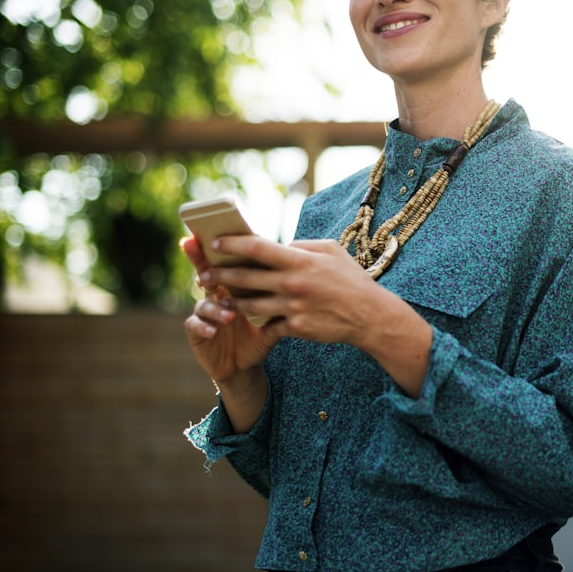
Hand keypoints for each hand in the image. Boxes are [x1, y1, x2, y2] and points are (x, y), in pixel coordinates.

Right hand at [180, 236, 278, 382]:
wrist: (245, 364)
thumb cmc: (260, 333)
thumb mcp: (273, 313)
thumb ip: (281, 294)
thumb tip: (303, 272)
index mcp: (234, 285)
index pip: (227, 262)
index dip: (220, 248)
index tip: (217, 234)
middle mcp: (215, 294)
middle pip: (206, 273)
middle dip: (201, 262)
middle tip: (201, 256)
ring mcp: (204, 312)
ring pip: (204, 302)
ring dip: (216, 307)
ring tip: (230, 315)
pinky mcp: (197, 331)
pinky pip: (194, 325)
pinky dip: (203, 326)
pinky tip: (213, 330)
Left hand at [202, 236, 433, 396]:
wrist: (369, 315)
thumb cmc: (350, 279)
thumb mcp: (331, 250)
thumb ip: (303, 246)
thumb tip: (281, 245)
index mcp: (299, 260)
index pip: (256, 247)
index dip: (231, 244)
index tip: (215, 243)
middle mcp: (292, 283)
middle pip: (244, 278)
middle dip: (219, 275)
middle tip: (203, 274)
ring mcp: (292, 307)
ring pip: (249, 305)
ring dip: (231, 301)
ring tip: (219, 298)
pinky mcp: (295, 328)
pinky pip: (268, 325)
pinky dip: (258, 321)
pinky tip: (249, 319)